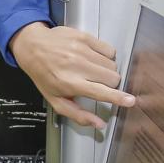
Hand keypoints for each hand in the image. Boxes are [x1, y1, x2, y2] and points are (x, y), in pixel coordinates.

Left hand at [8, 23, 134, 128]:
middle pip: (113, 78)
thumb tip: (99, 125)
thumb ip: (78, 115)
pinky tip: (93, 58)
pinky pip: (109, 50)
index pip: (101, 92)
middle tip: (96, 83)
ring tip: (91, 69)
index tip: (131, 101)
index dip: (118, 98)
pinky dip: (105, 56)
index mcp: (70, 83)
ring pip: (112, 64)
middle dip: (110, 84)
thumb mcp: (55, 100)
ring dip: (107, 70)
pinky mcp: (85, 37)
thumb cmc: (44, 75)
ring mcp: (81, 49)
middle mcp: (77, 66)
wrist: (32, 47)